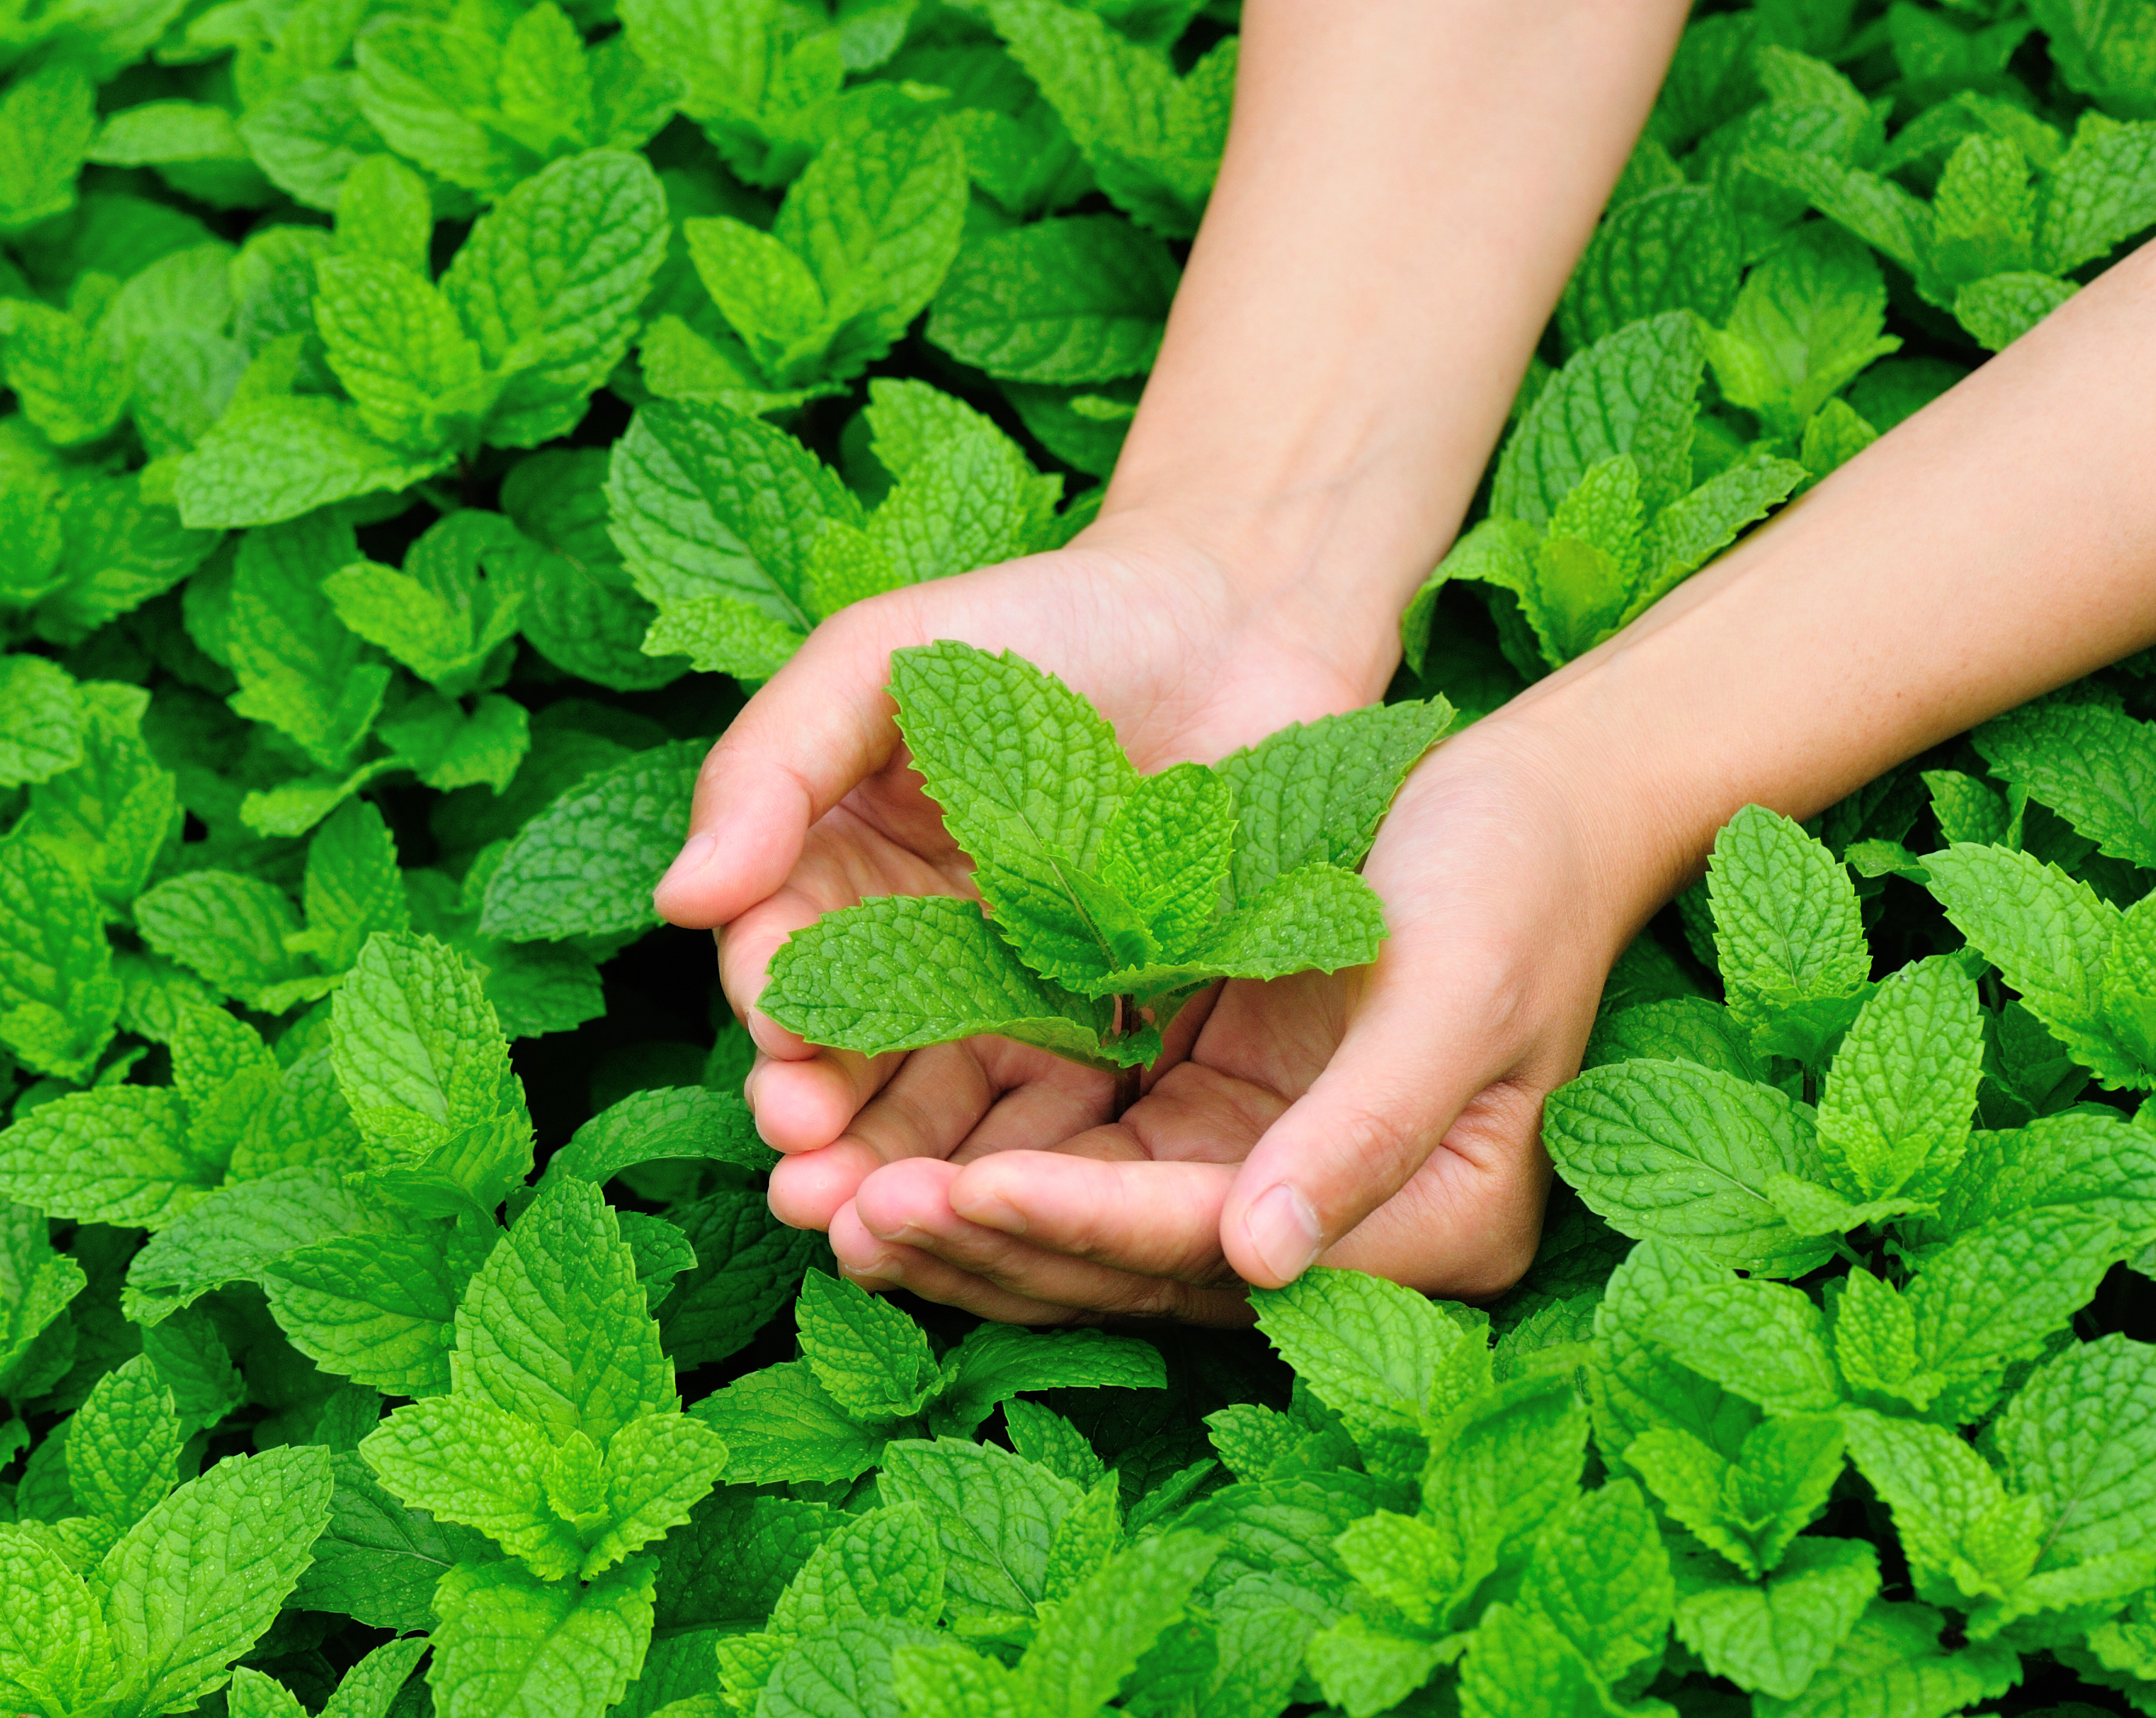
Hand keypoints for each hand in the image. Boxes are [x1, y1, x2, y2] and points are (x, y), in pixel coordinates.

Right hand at [653, 502, 1404, 1159]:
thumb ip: (773, 763)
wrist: (1245, 622)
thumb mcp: (885, 656)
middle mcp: (913, 947)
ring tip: (877, 1225)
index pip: (782, 961)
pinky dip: (1021, 1168)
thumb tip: (677, 897)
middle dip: (821, 1129)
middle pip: (848, 1059)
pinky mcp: (1114, 1034)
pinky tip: (1003, 1212)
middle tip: (810, 1185)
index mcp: (839, 867)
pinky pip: (1057, 1116)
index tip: (783, 1074)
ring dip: (897, 1173)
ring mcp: (1014, 1000)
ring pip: (937, 1109)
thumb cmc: (1052, 618)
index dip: (776, 1023)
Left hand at [797, 716, 1634, 1322]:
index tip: (949, 1187)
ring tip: (823, 1192)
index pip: (1209, 1242)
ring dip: (960, 1219)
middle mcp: (1333, 1232)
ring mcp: (1266, 1182)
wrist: (1534, 807)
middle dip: (983, 1241)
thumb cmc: (1511, 879)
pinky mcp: (1214, 1123)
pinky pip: (1084, 1166)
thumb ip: (1365, 1131)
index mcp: (1425, 1227)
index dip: (1077, 1222)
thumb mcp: (1453, 990)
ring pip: (1088, 1232)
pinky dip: (986, 1162)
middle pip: (1130, 1263)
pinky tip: (883, 1146)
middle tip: (835, 1208)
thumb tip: (1260, 1258)